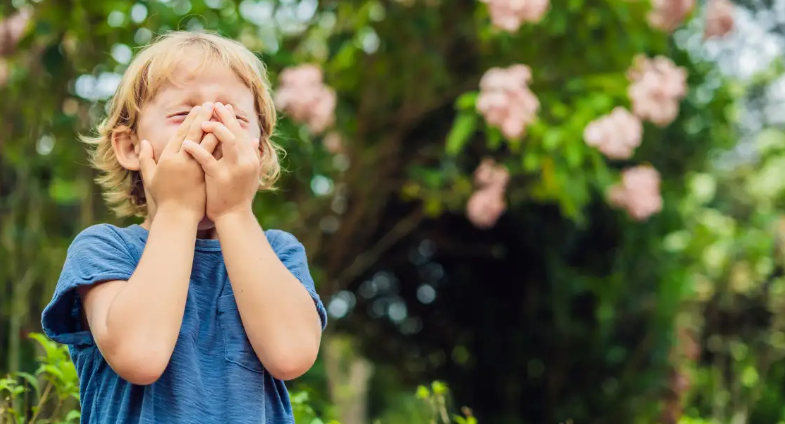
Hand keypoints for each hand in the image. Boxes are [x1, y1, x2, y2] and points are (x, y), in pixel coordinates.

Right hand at [139, 103, 216, 219]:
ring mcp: (195, 168)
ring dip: (215, 128)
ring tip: (222, 117)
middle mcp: (182, 161)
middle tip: (211, 104)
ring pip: (207, 143)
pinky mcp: (206, 176)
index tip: (197, 109)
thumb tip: (143, 141)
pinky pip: (216, 157)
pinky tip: (231, 136)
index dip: (189, 121)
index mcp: (168, 159)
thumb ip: (146, 159)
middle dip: (203, 118)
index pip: (181, 134)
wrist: (178, 217)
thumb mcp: (150, 178)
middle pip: (194, 134)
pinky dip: (223, 146)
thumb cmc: (164, 198)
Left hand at [182, 102, 260, 221]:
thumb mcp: (250, 175)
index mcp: (251, 159)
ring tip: (201, 121)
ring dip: (213, 128)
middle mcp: (245, 161)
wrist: (234, 217)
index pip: (241, 133)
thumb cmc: (239, 196)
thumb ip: (252, 156)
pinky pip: (207, 159)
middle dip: (223, 117)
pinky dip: (197, 149)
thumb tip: (254, 139)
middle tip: (212, 105)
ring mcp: (234, 169)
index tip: (222, 107)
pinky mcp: (219, 177)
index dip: (231, 119)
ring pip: (226, 141)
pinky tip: (186, 143)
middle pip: (235, 132)